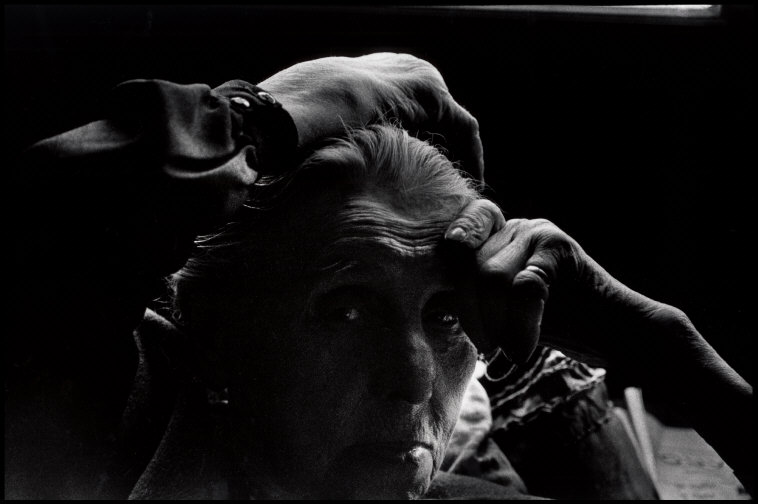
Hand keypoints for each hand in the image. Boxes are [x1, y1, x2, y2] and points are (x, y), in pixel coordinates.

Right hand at [258, 53, 483, 179]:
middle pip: (436, 119)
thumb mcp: (328, 130)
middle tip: (447, 188)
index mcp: (376, 76)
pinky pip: (464, 128)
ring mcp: (420, 77)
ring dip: (459, 157)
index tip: (425, 179)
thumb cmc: (303, 124)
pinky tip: (467, 183)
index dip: (421, 146)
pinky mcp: (434, 94)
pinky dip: (470, 155)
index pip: (411, 112)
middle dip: (444, 152)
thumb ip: (348, 141)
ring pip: (452, 124)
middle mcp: (401, 70)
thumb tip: (341, 172)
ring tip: (459, 191)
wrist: (305, 106)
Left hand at [444, 200, 700, 375]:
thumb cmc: (556, 326)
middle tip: (486, 348)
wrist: (615, 333)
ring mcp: (538, 232)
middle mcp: (516, 227)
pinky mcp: (559, 248)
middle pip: (468, 266)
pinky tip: (523, 350)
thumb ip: (472, 300)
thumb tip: (425, 306)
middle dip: (470, 314)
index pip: (458, 237)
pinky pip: (523, 288)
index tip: (441, 302)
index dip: (448, 266)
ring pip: (491, 277)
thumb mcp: (503, 311)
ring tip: (506, 351)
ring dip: (494, 325)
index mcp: (499, 237)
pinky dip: (520, 326)